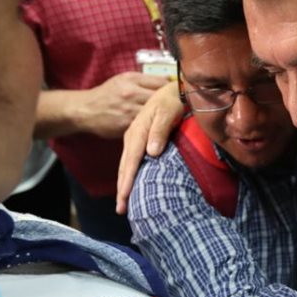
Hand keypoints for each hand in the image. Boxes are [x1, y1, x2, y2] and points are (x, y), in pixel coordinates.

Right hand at [37, 73, 170, 140]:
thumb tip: (168, 80)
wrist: (85, 110)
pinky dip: (154, 128)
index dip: (173, 90)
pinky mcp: (126, 127)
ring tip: (172, 119)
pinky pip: (145, 127)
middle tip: (181, 109)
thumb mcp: (123, 79)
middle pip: (161, 99)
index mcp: (131, 80)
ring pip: (155, 115)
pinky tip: (160, 129)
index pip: (162, 83)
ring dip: (165, 118)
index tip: (179, 95)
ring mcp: (128, 111)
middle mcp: (130, 94)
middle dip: (172, 104)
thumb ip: (145, 80)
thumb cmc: (106, 94)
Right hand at [114, 83, 185, 214]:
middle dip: (122, 188)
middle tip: (121, 211)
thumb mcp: (169, 108)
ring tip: (124, 204)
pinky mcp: (140, 138)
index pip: (131, 160)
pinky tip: (132, 185)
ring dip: (124, 184)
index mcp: (138, 130)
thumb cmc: (175, 97)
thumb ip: (160, 129)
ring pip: (126, 164)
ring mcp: (135, 137)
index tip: (125, 198)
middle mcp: (133, 135)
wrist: (175, 86)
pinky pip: (131, 160)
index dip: (127, 180)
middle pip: (125, 166)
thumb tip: (151, 153)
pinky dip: (130, 174)